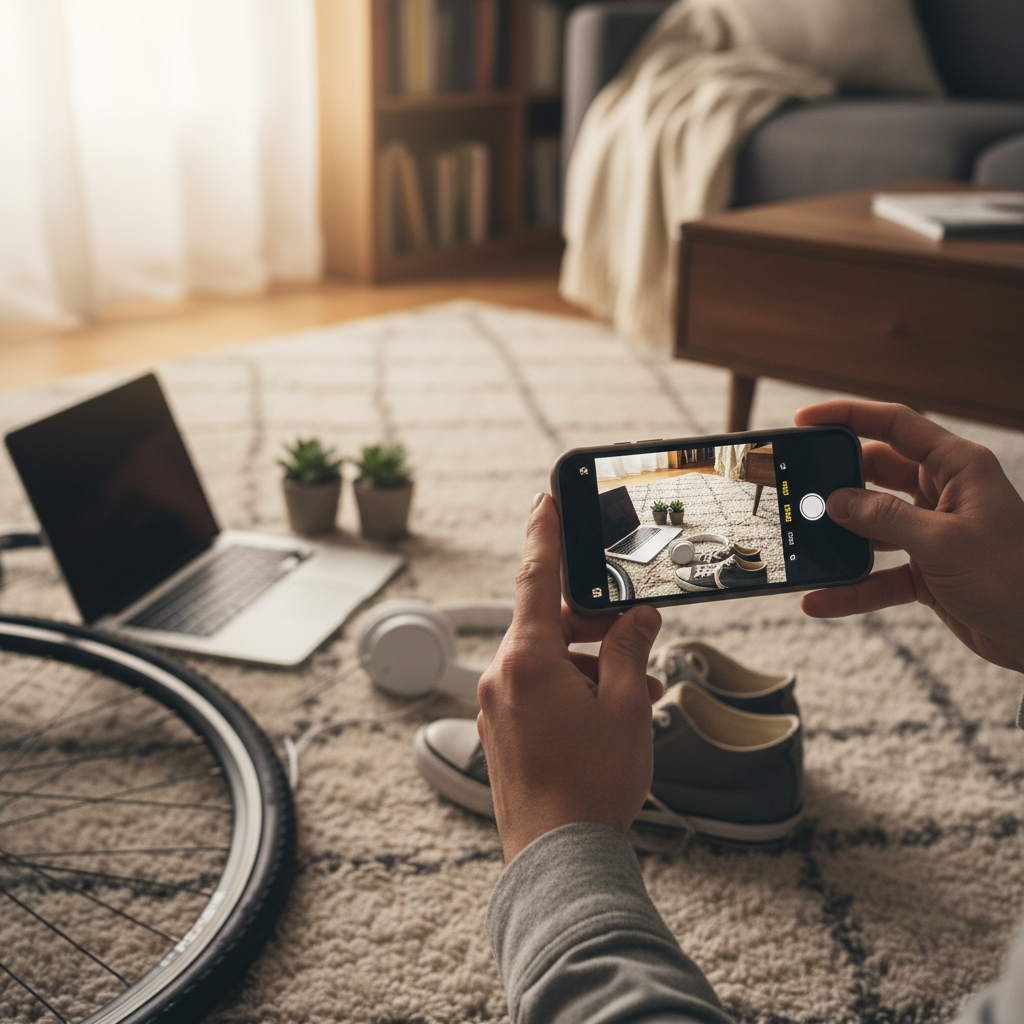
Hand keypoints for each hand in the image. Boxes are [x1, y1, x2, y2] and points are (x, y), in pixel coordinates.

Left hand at [476, 492, 663, 863]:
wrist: (558, 858)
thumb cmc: (590, 784)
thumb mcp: (625, 706)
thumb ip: (630, 649)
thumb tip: (638, 618)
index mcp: (527, 659)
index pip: (532, 575)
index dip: (544, 533)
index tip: (546, 499)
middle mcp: (502, 676)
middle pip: (549, 623)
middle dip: (596, 624)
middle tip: (636, 635)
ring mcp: (498, 706)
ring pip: (549, 660)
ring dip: (592, 664)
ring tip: (636, 692)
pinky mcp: (503, 731)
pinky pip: (539, 690)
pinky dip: (575, 688)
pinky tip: (612, 713)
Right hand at [795, 400, 1023, 672]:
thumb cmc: (1015, 578)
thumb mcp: (943, 542)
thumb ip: (884, 518)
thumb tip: (836, 501)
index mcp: (957, 467)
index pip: (894, 424)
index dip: (847, 416)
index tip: (804, 421)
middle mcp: (943, 494)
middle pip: (875, 474)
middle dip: (835, 481)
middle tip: (795, 487)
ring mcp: (933, 533)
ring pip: (872, 526)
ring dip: (839, 538)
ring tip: (800, 542)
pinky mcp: (927, 572)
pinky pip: (879, 575)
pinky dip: (851, 588)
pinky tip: (820, 599)